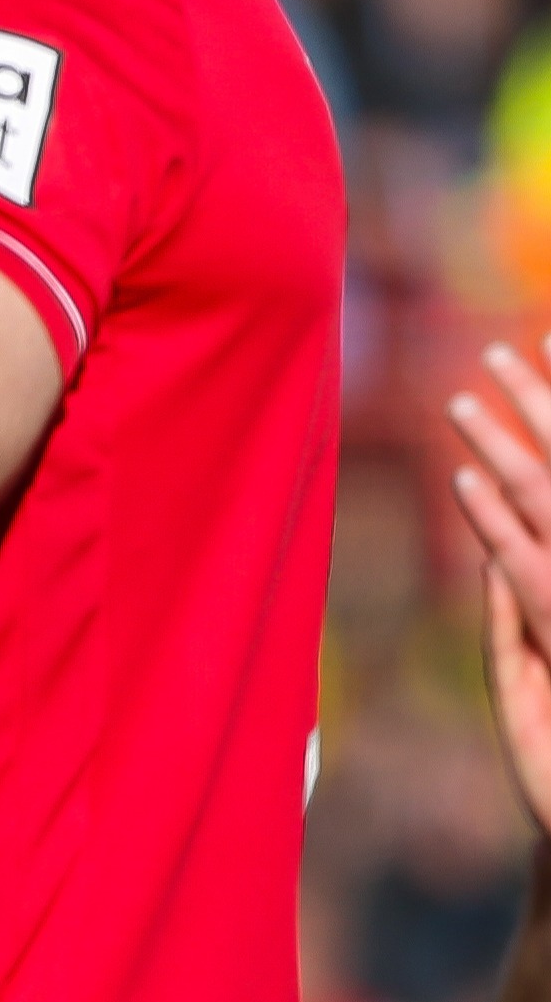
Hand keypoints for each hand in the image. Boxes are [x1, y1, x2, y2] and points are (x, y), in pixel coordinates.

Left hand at [450, 346, 550, 829]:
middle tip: (502, 347)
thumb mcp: (533, 654)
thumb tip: (491, 550)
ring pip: (549, 504)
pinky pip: (527, 564)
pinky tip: (459, 479)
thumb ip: (520, 600)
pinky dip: (494, 519)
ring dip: (505, 448)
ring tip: (461, 397)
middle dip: (542, 406)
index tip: (538, 361)